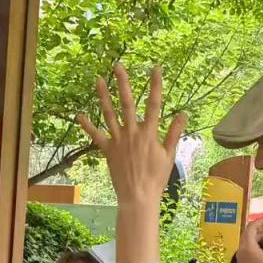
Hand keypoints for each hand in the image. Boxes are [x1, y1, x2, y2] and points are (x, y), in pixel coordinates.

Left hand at [77, 64, 186, 207]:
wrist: (138, 196)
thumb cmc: (156, 178)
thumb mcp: (169, 155)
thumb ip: (174, 133)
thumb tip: (183, 114)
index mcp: (149, 133)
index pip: (154, 104)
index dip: (155, 85)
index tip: (155, 68)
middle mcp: (132, 133)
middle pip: (127, 103)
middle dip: (123, 83)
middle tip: (117, 65)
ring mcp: (118, 141)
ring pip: (109, 114)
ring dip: (103, 96)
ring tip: (98, 80)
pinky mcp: (107, 150)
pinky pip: (96, 135)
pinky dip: (87, 125)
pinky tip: (79, 115)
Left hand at [237, 218, 262, 262]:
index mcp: (247, 247)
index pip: (251, 227)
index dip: (262, 220)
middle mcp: (240, 253)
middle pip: (247, 234)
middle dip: (259, 227)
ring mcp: (240, 261)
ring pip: (246, 243)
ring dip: (257, 236)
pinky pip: (246, 252)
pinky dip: (254, 245)